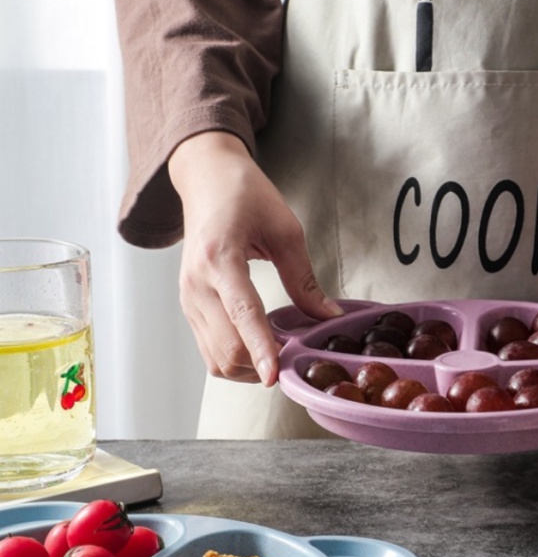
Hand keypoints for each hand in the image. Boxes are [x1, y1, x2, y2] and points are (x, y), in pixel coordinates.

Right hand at [168, 132, 341, 384]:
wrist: (205, 180)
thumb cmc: (245, 196)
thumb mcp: (286, 231)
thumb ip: (304, 279)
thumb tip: (329, 317)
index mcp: (220, 257)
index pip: (243, 314)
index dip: (261, 349)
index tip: (276, 376)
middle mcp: (196, 284)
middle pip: (227, 348)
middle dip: (262, 364)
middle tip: (295, 357)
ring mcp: (188, 299)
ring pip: (217, 359)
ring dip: (250, 367)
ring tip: (279, 351)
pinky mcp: (189, 308)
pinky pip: (210, 351)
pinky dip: (237, 360)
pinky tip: (260, 347)